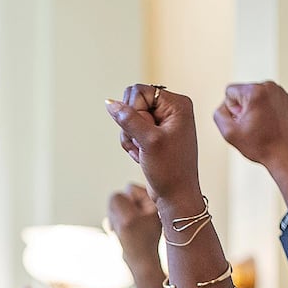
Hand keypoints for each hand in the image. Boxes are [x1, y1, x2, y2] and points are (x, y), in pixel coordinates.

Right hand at [105, 85, 202, 206]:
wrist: (176, 195)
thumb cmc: (170, 170)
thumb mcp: (148, 141)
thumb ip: (128, 119)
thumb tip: (110, 103)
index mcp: (177, 104)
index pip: (139, 91)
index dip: (134, 111)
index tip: (145, 131)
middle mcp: (171, 109)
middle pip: (132, 104)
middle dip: (131, 125)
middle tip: (143, 142)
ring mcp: (162, 122)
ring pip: (129, 119)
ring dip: (130, 138)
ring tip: (143, 152)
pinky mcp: (154, 133)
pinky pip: (131, 130)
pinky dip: (132, 144)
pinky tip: (142, 155)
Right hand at [106, 184, 161, 264]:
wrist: (141, 264)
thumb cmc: (136, 242)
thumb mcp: (126, 216)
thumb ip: (116, 199)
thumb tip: (114, 198)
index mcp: (156, 198)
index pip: (129, 188)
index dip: (125, 203)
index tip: (131, 219)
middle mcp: (152, 203)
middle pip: (124, 197)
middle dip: (120, 211)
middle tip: (127, 227)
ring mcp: (145, 213)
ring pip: (119, 208)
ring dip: (118, 219)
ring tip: (126, 232)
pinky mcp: (138, 223)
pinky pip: (119, 217)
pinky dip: (118, 226)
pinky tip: (124, 235)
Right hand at [213, 82, 287, 168]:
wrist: (285, 154)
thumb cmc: (261, 145)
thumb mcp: (229, 132)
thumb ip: (218, 113)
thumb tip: (225, 105)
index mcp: (255, 91)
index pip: (229, 92)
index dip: (231, 110)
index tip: (243, 122)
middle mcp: (269, 86)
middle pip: (242, 93)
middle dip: (242, 108)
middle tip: (253, 126)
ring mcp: (280, 91)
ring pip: (253, 96)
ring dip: (252, 110)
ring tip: (261, 126)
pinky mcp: (285, 98)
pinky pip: (265, 100)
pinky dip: (263, 110)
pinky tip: (268, 124)